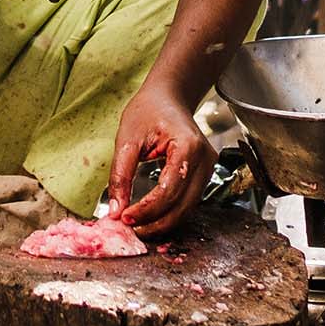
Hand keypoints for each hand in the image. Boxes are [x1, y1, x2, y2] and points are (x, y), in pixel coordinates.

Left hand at [106, 82, 213, 237]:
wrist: (168, 96)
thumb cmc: (149, 110)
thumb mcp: (127, 138)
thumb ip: (121, 175)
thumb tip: (116, 211)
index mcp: (189, 146)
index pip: (169, 189)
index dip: (147, 209)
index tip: (124, 218)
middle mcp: (205, 159)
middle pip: (183, 205)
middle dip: (156, 222)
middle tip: (130, 228)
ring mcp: (209, 167)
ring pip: (188, 208)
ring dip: (163, 221)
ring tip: (138, 225)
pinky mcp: (204, 174)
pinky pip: (188, 201)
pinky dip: (170, 212)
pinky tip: (151, 216)